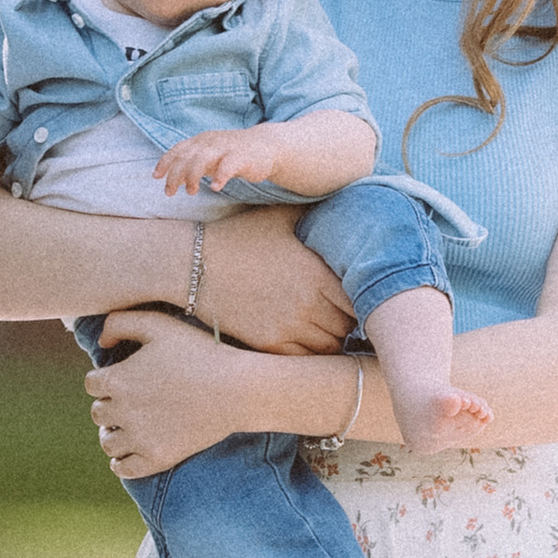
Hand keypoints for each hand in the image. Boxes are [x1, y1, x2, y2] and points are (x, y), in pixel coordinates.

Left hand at [84, 309, 249, 480]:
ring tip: (129, 427)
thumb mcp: (159, 325)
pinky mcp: (158, 458)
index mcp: (118, 380)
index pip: (92, 384)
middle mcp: (123, 411)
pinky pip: (123, 469)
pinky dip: (120, 462)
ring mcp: (140, 438)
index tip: (125, 378)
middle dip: (110, 405)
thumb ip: (121, 322)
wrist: (237, 389)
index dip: (106, 379)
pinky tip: (131, 452)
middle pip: (98, 413)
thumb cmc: (200, 352)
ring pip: (107, 442)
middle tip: (132, 401)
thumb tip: (101, 342)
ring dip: (113, 433)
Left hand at [154, 123, 289, 198]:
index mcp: (201, 141)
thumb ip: (194, 163)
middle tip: (170, 192)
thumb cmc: (235, 153)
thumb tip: (174, 178)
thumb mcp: (211, 155)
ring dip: (193, 176)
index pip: (178, 149)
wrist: (268, 146)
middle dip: (175, 175)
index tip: (156, 176)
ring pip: (202, 159)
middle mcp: (211, 142)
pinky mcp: (242, 157)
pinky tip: (216, 187)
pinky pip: (228, 166)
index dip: (165, 162)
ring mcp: (226, 148)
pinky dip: (220, 176)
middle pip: (186, 157)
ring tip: (191, 191)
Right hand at [187, 203, 353, 353]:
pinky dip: (310, 351)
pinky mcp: (269, 342)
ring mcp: (288, 325)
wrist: (195, 263)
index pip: (360, 296)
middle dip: (349, 319)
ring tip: (324, 325)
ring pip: (330, 345)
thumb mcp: (279, 218)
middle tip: (342, 311)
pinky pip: (305, 357)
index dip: (363, 296)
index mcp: (316, 271)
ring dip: (332, 337)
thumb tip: (340, 200)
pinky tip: (304, 337)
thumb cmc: (239, 236)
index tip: (356, 293)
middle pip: (348, 325)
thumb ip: (313, 213)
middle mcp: (307, 302)